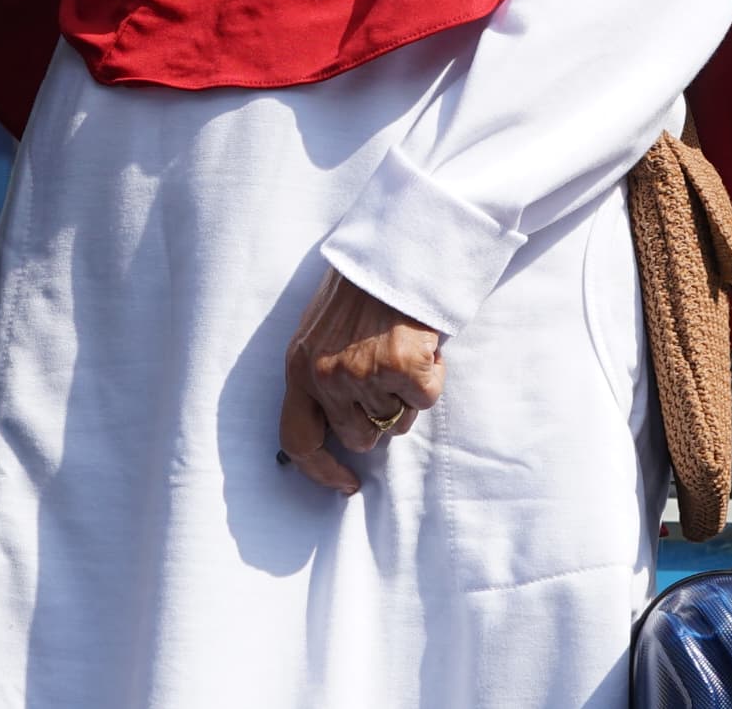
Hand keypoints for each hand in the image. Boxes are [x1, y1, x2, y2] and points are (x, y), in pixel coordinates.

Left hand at [278, 267, 447, 493]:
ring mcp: (363, 375)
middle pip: (359, 437)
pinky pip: (425, 399)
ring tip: (405, 348)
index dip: (321, 471)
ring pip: (397, 421)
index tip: (345, 484)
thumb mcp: (319, 329)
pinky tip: (425, 346)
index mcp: (299, 367)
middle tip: (391, 379)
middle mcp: (325, 377)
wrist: (397, 246)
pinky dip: (433, 377)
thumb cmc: (362, 285)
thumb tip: (339, 426)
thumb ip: (320, 373)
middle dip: (379, 418)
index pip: (298, 440)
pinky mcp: (402, 369)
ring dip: (407, 394)